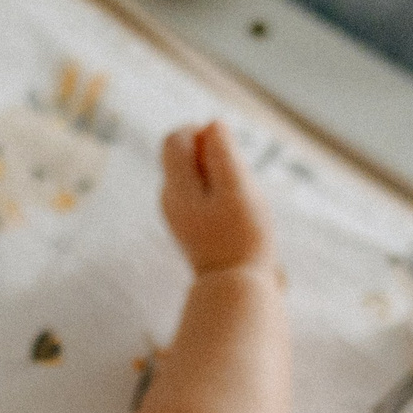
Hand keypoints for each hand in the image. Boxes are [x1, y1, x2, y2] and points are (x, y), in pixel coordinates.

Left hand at [159, 121, 271, 274]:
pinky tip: (233, 217)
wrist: (236, 287)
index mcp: (176, 186)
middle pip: (185, 155)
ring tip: (236, 204)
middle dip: (214, 157)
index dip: (204, 136)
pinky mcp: (191, 226)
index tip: (228, 160)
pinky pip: (203, 196)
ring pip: (196, 176)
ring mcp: (178, 214)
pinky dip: (220, 196)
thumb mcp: (237, 188)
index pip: (176, 138)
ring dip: (220, 178)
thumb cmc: (242, 236)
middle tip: (235, 185)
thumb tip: (211, 125)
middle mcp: (170, 197)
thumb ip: (223, 153)